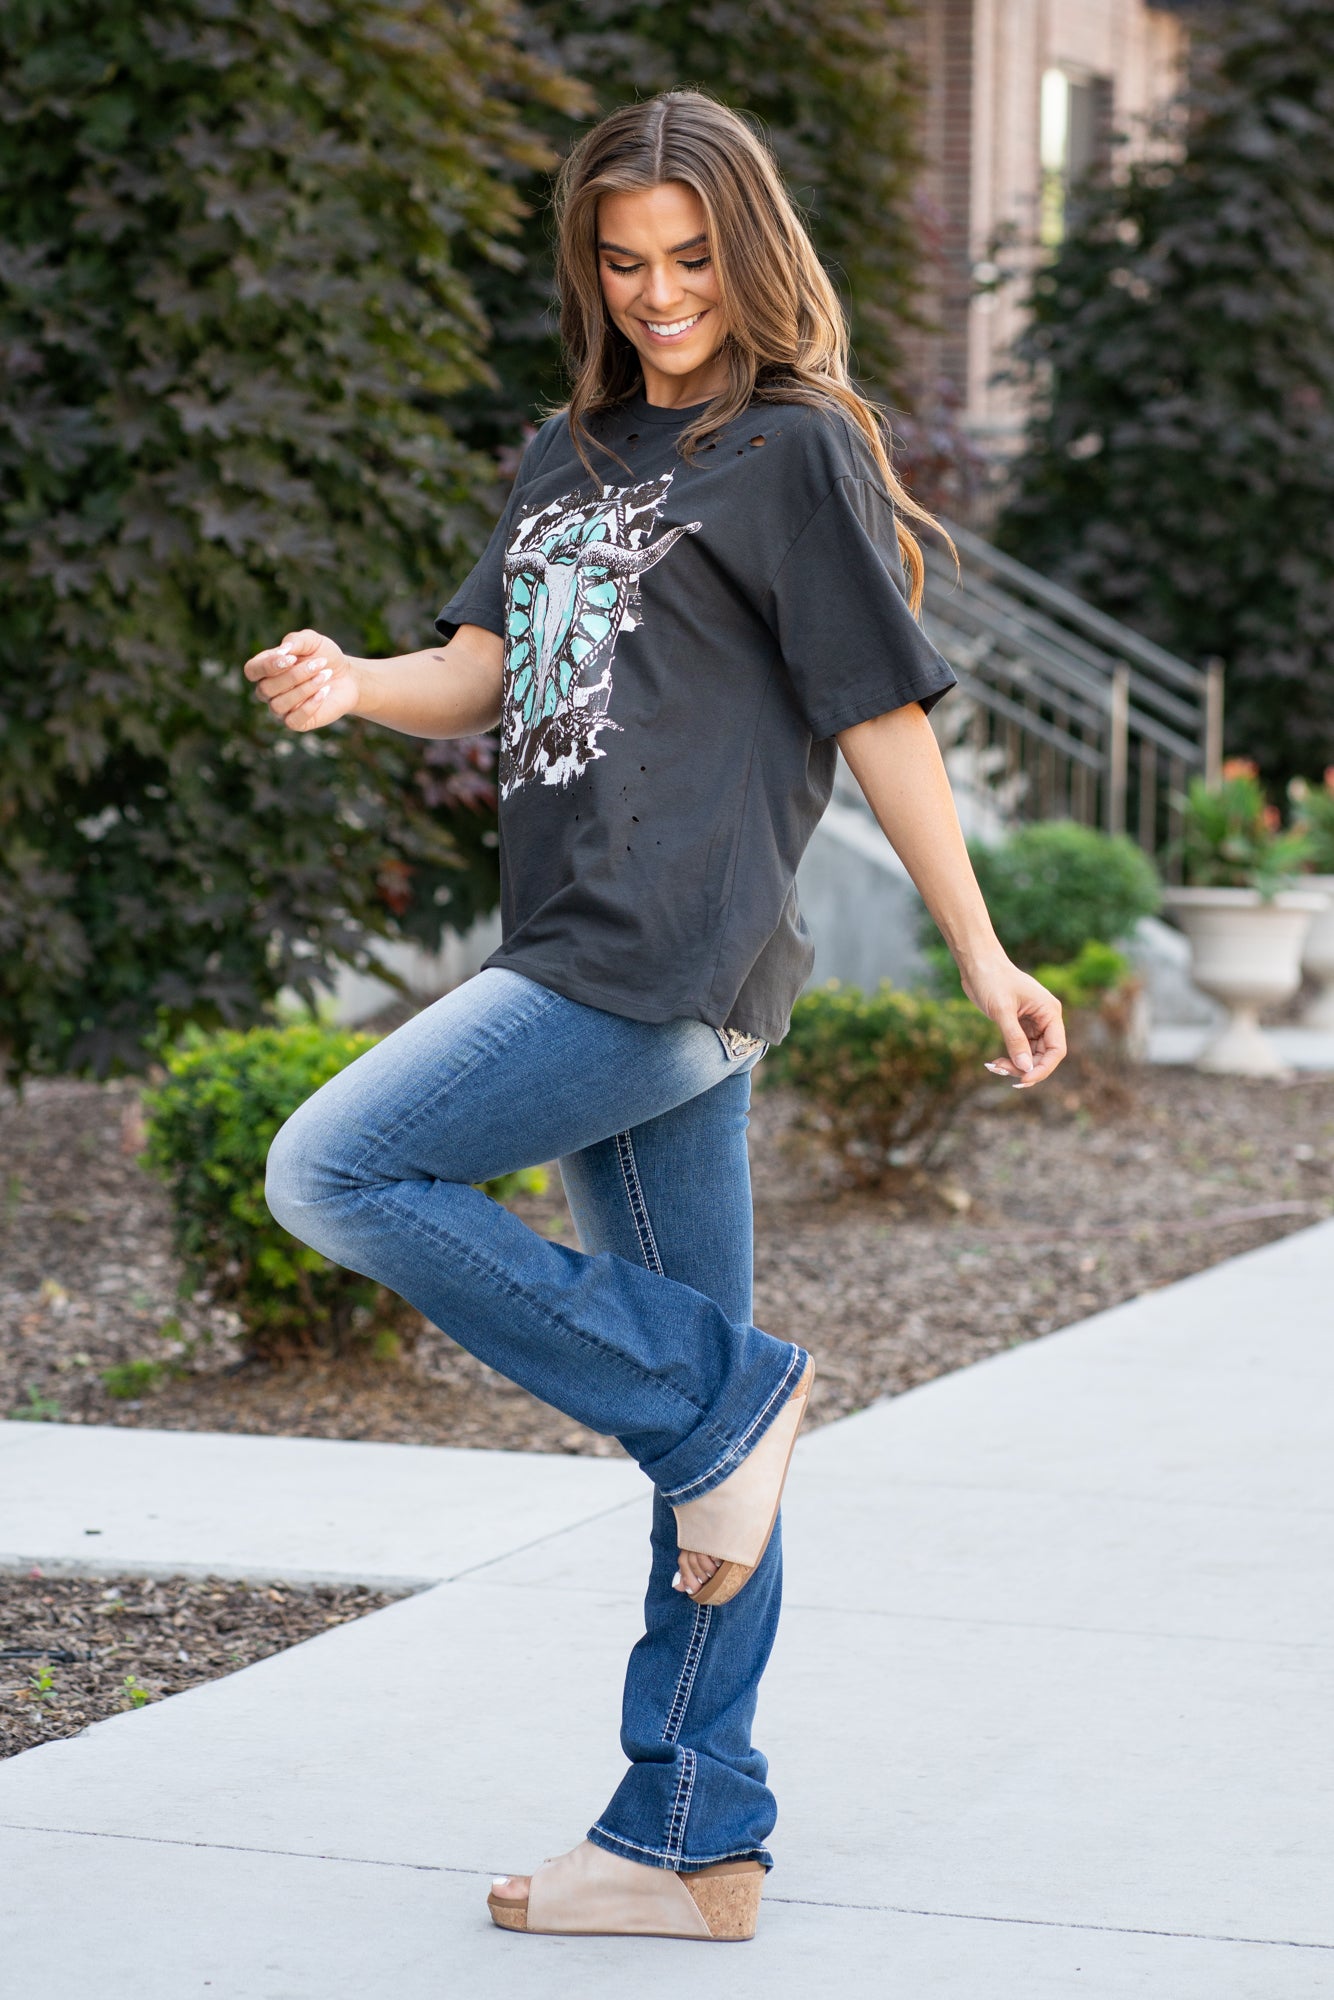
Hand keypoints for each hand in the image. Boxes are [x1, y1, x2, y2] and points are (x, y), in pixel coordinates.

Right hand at [243, 629, 359, 731]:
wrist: (347, 677)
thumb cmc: (324, 656)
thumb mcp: (311, 641)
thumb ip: (295, 641)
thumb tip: (283, 651)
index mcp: (265, 669)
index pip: (252, 670)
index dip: (268, 665)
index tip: (292, 658)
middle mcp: (268, 691)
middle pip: (266, 688)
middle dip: (295, 675)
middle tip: (320, 663)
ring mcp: (281, 708)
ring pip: (279, 704)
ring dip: (305, 688)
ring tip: (326, 675)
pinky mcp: (296, 723)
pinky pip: (293, 720)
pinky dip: (310, 705)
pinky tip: (325, 692)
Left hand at [961, 954, 1065, 1088]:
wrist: (977, 963)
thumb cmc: (992, 980)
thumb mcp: (1002, 1011)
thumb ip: (1015, 1040)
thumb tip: (1026, 1068)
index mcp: (1050, 1012)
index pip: (1056, 1049)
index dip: (1043, 1068)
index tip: (1023, 1079)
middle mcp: (1046, 1019)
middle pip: (1044, 1056)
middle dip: (1025, 1068)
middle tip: (1000, 1070)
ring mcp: (1033, 1022)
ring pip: (1031, 1055)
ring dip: (1015, 1065)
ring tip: (994, 1066)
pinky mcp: (1019, 1024)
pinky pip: (1021, 1049)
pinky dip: (1010, 1057)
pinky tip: (994, 1061)